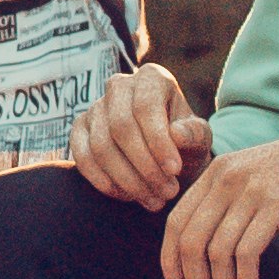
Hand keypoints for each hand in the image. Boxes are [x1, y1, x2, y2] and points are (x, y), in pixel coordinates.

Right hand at [71, 61, 205, 207]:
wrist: (165, 155)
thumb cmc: (185, 143)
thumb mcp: (199, 138)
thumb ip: (194, 134)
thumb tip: (177, 133)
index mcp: (151, 78)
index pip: (146, 107)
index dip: (159, 141)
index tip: (175, 171)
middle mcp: (119, 86)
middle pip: (121, 127)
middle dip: (144, 166)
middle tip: (167, 193)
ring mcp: (95, 107)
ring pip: (101, 147)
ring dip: (128, 180)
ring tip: (154, 200)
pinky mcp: (79, 130)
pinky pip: (82, 158)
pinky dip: (104, 182)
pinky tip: (128, 196)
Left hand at [163, 106, 278, 278]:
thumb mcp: (260, 178)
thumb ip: (234, 204)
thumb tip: (213, 254)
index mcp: (217, 171)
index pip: (175, 222)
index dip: (169, 261)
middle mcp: (226, 177)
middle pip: (189, 242)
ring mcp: (250, 190)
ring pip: (216, 254)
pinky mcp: (276, 205)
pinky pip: (246, 255)